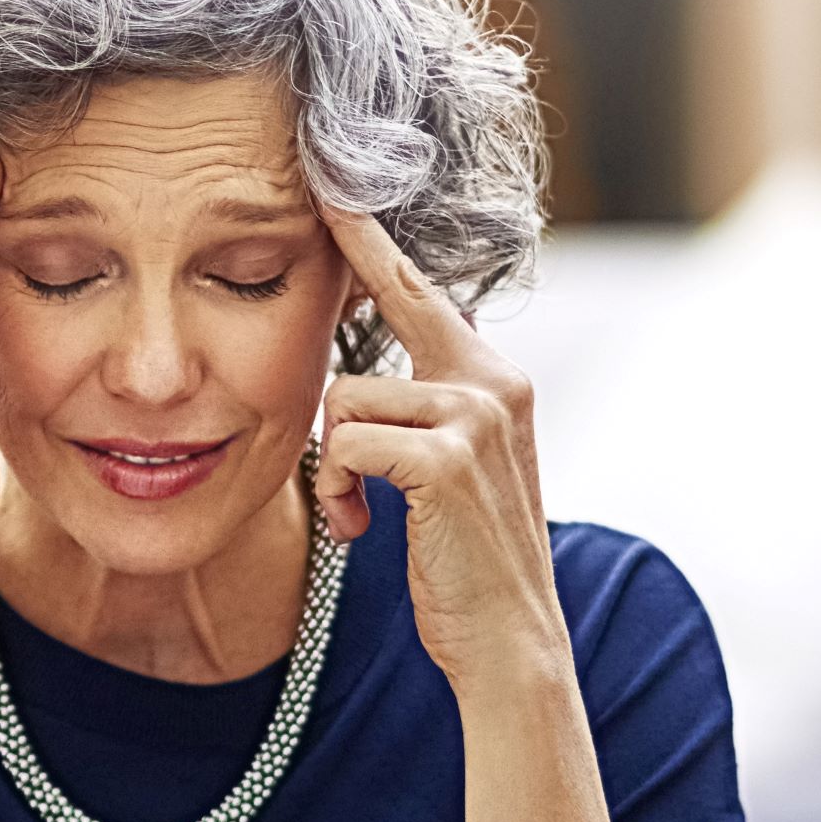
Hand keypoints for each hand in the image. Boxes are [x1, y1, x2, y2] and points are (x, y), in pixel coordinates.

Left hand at [313, 202, 571, 700]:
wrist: (508, 639)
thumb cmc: (469, 560)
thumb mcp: (455, 467)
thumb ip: (429, 409)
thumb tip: (372, 374)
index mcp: (494, 376)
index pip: (417, 288)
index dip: (368, 238)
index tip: (330, 182)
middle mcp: (493, 380)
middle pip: (363, 345)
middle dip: (332, 394)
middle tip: (311, 391)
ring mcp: (474, 415)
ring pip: (341, 401)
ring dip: (333, 468)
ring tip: (359, 513)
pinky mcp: (446, 460)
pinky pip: (345, 446)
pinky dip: (339, 493)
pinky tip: (364, 530)